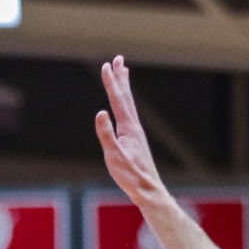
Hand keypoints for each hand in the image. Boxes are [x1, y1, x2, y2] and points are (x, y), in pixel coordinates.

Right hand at [93, 55, 168, 207]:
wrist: (148, 189)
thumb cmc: (130, 175)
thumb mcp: (114, 156)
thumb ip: (106, 134)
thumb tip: (100, 112)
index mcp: (128, 128)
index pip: (118, 100)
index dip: (112, 82)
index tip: (107, 65)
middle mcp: (134, 126)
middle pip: (126, 96)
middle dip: (121, 78)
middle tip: (118, 59)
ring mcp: (136, 132)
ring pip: (129, 104)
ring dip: (125, 87)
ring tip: (124, 73)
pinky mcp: (135, 139)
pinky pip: (129, 114)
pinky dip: (126, 103)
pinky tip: (124, 105)